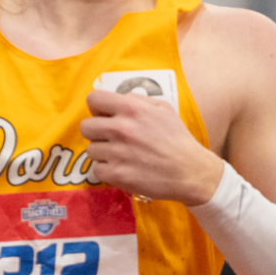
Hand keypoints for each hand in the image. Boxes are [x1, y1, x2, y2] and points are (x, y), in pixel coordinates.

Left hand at [79, 90, 222, 204]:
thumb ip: (137, 100)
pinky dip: (107, 171)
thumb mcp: (163, 108)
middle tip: (112, 139)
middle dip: (97, 132)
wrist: (190, 171)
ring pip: (90, 150)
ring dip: (103, 153)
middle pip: (85, 127)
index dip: (98, 109)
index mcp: (130, 108)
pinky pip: (96, 170)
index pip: (93, 99)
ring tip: (121, 156)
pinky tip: (123, 169)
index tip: (106, 117)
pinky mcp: (117, 174)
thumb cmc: (177, 138)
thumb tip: (117, 99)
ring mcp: (117, 153)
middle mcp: (120, 128)